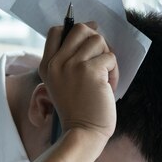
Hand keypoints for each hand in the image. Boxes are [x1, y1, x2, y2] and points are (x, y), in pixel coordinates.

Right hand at [39, 23, 118, 140]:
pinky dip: (114, 72)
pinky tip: (108, 87)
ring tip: (105, 78)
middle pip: (81, 29)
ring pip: (98, 40)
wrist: (84, 133)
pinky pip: (110, 57)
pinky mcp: (90, 71)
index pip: (57, 31)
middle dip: (96, 42)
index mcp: (47, 65)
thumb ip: (70, 60)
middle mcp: (56, 62)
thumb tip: (93, 31)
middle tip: (101, 61)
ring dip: (107, 57)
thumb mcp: (63, 83)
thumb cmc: (79, 110)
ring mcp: (72, 65)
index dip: (76, 32)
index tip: (89, 43)